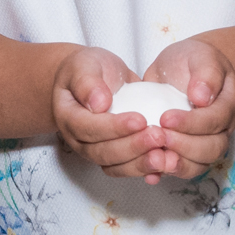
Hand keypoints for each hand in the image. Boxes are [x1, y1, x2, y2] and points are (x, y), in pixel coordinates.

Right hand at [52, 46, 171, 181]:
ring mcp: (97, 150)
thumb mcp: (83, 65)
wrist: (94, 77)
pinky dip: (146, 169)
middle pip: (103, 153)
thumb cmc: (86, 69)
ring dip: (140, 163)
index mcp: (68, 117)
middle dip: (132, 147)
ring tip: (164, 156)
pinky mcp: (115, 154)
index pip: (88, 128)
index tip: (140, 120)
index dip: (114, 127)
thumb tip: (99, 103)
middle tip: (158, 136)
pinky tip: (166, 163)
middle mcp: (80, 140)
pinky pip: (128, 167)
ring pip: (116, 166)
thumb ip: (87, 82)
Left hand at [142, 38, 234, 179]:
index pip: (215, 121)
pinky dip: (164, 173)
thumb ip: (206, 73)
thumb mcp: (202, 56)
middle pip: (211, 149)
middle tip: (158, 136)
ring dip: (176, 165)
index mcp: (227, 106)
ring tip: (154, 157)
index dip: (192, 123)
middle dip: (184, 146)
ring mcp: (202, 143)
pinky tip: (149, 174)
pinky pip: (179, 169)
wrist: (184, 68)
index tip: (165, 118)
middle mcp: (219, 130)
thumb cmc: (195, 60)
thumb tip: (202, 97)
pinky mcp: (183, 150)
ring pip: (197, 165)